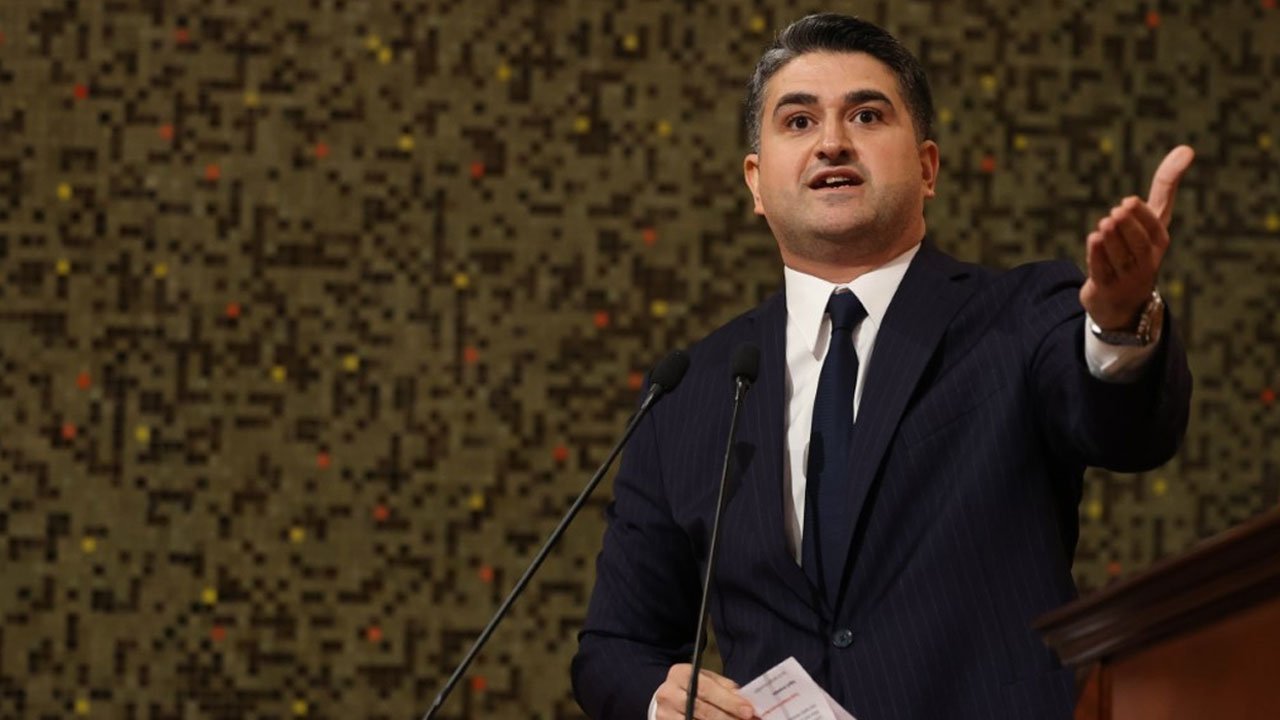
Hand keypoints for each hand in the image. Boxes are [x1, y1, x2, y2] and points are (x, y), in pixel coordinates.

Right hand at [654, 664, 756, 719]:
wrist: (668, 698)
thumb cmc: (692, 687)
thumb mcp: (707, 680)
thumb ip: (725, 688)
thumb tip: (746, 701)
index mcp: (680, 674)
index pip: (707, 689)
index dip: (729, 702)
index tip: (748, 710)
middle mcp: (668, 693)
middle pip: (703, 710)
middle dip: (728, 718)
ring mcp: (665, 713)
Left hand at [1080, 145, 1193, 329]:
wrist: (1123, 300)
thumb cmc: (1140, 249)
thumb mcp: (1153, 219)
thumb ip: (1165, 186)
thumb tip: (1187, 148)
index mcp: (1159, 242)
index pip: (1155, 228)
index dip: (1142, 215)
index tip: (1128, 201)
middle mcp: (1146, 261)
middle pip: (1140, 244)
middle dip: (1128, 227)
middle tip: (1116, 211)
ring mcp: (1126, 277)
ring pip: (1120, 258)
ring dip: (1111, 240)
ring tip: (1105, 223)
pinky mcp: (1105, 288)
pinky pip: (1102, 271)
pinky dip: (1097, 255)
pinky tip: (1093, 239)